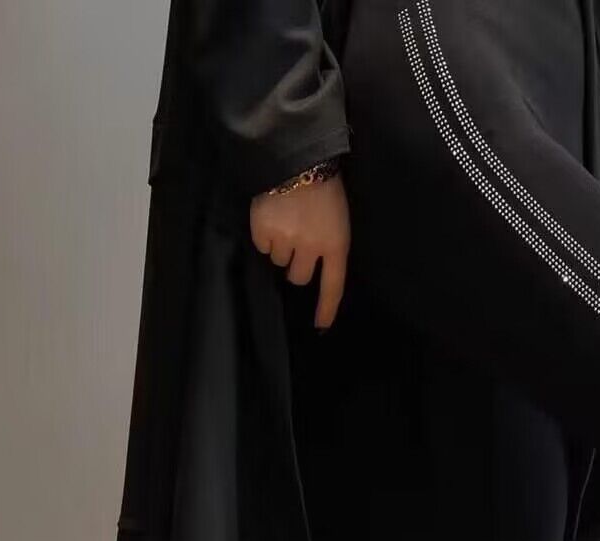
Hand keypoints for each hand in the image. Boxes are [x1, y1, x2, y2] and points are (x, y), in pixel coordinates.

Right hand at [250, 173, 350, 329]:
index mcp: (336, 244)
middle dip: (296, 265)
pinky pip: (262, 246)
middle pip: (299, 277)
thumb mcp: (337, 218)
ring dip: (280, 247)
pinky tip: (273, 215)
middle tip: (297, 241)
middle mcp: (312, 247)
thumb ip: (328, 244)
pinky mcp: (264, 230)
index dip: (326, 308)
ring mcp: (286, 240)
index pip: (333, 285)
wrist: (297, 157)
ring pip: (278, 262)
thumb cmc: (323, 187)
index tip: (320, 326)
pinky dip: (265, 235)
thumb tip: (312, 268)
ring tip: (286, 220)